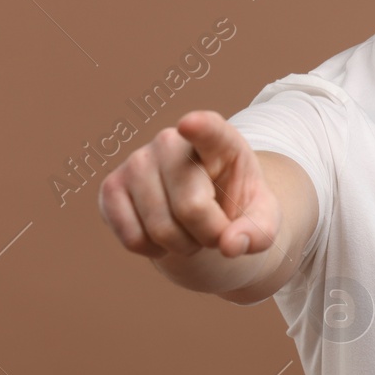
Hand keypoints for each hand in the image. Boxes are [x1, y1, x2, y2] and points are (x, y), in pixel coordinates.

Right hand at [97, 109, 278, 260]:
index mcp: (218, 141)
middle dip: (209, 234)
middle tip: (215, 229)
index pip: (210, 130)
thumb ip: (259, 231)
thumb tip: (230, 245)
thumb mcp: (262, 218)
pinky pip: (133, 239)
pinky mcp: (111, 187)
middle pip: (191, 207)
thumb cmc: (235, 207)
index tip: (191, 124)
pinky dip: (153, 250)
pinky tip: (161, 232)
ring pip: (160, 229)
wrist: (203, 211)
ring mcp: (137, 161)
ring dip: (183, 246)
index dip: (200, 128)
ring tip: (190, 228)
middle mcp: (171, 142)